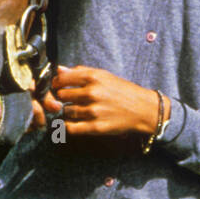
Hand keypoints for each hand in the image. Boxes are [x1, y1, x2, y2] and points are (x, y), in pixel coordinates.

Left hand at [30, 66, 170, 134]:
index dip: (56, 83)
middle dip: (62, 98)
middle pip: (61, 96)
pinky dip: (69, 125)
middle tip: (68, 100)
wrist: (143, 109)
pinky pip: (71, 128)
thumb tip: (59, 70)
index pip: (61, 79)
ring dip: (68, 112)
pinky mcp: (96, 127)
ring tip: (77, 110)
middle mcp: (92, 93)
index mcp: (93, 78)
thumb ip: (81, 72)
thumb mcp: (104, 75)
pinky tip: (74, 122)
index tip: (58, 86)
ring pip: (66, 111)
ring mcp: (94, 111)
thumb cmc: (123, 91)